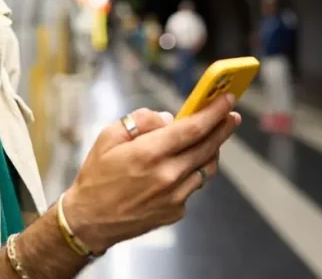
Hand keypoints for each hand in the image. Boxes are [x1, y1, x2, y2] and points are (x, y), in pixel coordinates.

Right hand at [62, 95, 240, 252]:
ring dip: (211, 150)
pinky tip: (182, 166)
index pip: (193, 128)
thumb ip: (141, 121)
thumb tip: (169, 118)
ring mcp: (174, 196)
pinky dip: (192, 172)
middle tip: (232, 116)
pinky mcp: (176, 211)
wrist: (89, 221)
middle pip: (208, 147)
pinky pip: (193, 186)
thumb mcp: (108, 137)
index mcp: (149, 153)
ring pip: (206, 168)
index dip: (214, 112)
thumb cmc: (96, 176)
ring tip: (211, 138)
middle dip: (223, 128)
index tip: (227, 99)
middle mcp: (167, 175)